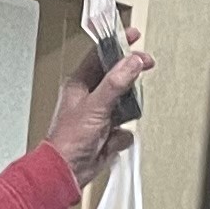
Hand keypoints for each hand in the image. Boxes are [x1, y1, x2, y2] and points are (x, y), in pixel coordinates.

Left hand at [45, 33, 149, 193]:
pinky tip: (110, 141)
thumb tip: (132, 62)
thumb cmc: (68, 140)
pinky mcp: (106, 134)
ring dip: (125, 113)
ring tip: (117, 120)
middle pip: (117, 79)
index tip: (134, 36)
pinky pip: (124, 130)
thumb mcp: (95, 105)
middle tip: (144, 68)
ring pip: (124, 105)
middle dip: (129, 81)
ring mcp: (98, 116)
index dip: (117, 44)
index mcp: (79, 84)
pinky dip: (120, 136)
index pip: (100, 56)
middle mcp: (89, 98)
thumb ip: (116, 82)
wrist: (66, 172)